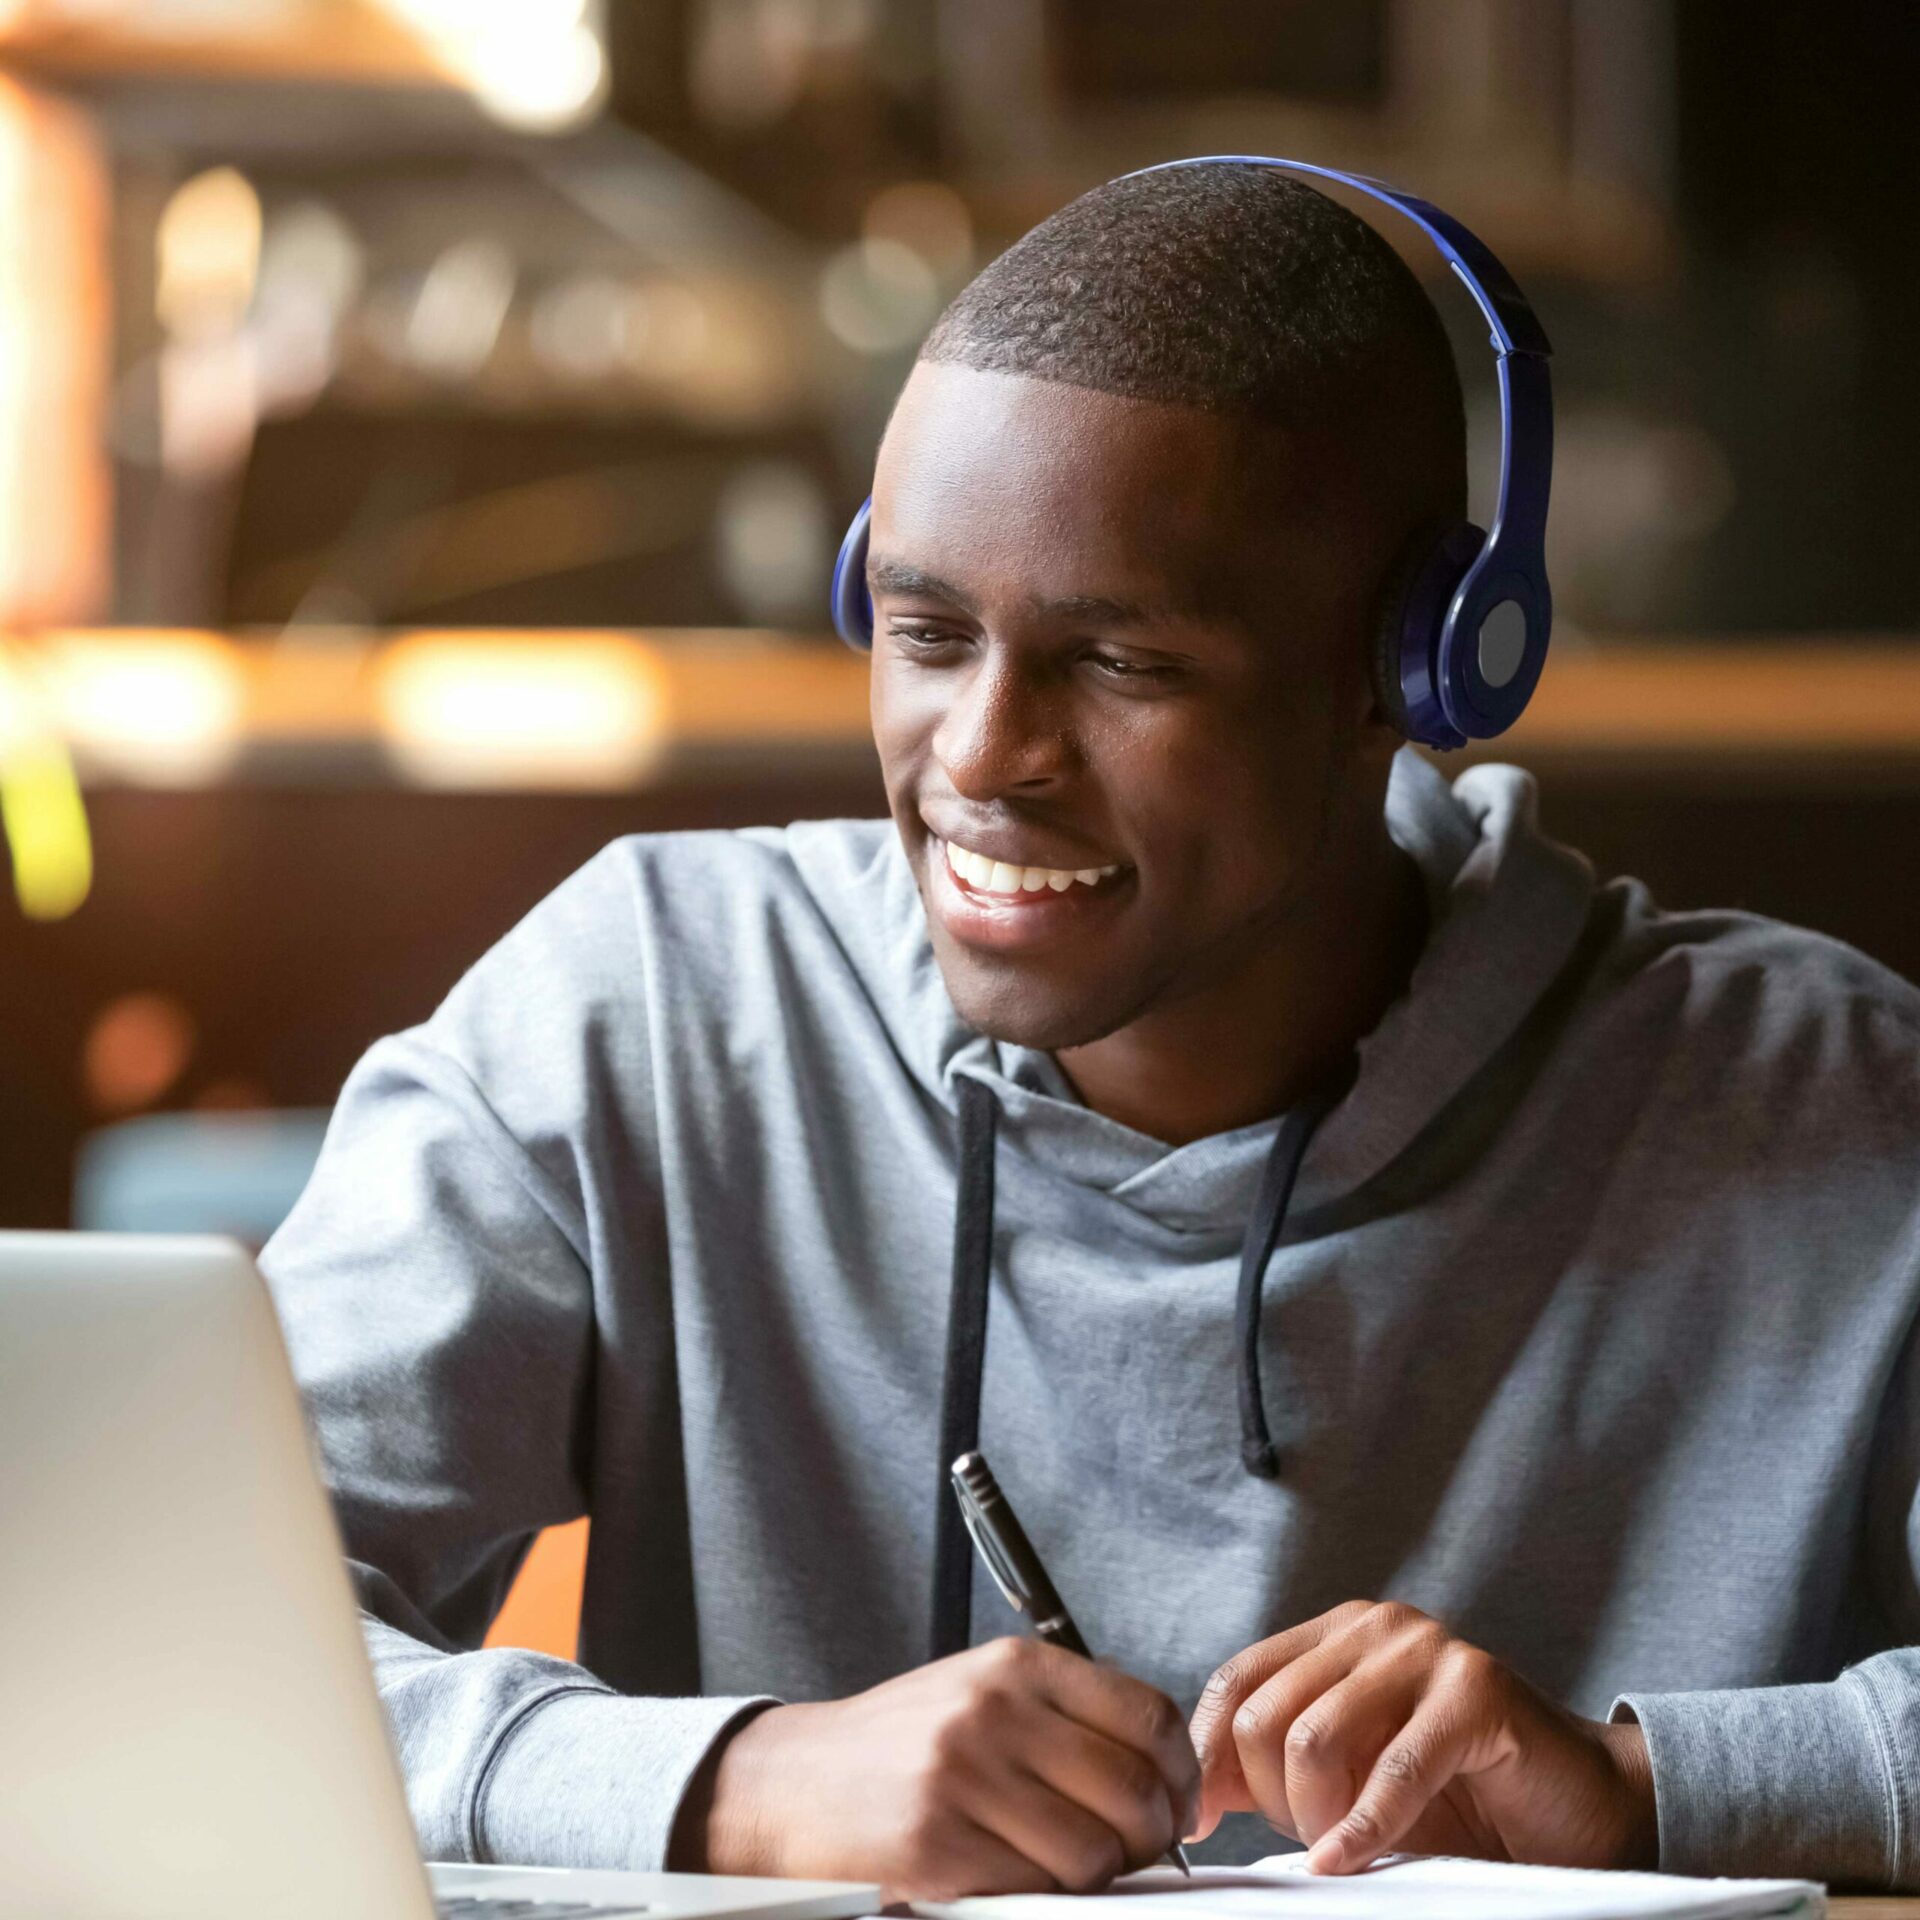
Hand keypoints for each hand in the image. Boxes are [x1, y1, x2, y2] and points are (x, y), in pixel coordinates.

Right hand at [672, 1637, 1199, 1899]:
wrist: (795, 1781)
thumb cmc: (901, 1743)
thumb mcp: (983, 1693)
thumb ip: (1065, 1716)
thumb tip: (1163, 1771)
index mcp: (1017, 1665)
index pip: (1147, 1714)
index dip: (1180, 1772)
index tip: (1178, 1803)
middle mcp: (995, 1709)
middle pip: (1132, 1789)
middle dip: (1149, 1837)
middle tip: (1133, 1852)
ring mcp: (966, 1775)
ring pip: (1094, 1852)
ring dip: (1095, 1877)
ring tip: (1065, 1867)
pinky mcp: (938, 1841)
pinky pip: (1034, 1889)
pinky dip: (1039, 1896)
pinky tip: (1012, 1876)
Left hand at [1188, 1601, 1656, 1875]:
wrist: (1578, 1809)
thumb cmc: (1456, 1799)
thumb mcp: (1346, 1780)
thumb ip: (1272, 1771)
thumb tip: (1194, 1794)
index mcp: (1334, 1634)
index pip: (1236, 1680)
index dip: (1210, 1755)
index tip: (1202, 1822)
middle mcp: (1374, 1626)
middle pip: (1267, 1714)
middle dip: (1271, 1798)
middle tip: (1309, 1841)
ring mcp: (1426, 1649)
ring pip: (1315, 1737)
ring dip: (1317, 1817)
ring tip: (1342, 1848)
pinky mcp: (1475, 1691)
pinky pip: (1393, 1768)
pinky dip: (1362, 1829)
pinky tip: (1348, 1860)